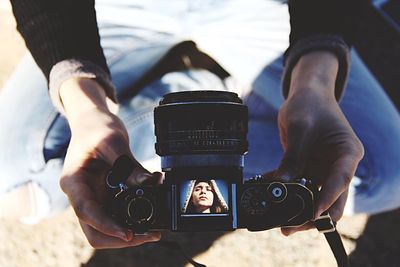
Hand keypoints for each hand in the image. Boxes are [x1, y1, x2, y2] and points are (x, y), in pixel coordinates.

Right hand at [58, 78, 161, 247]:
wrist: (92, 122)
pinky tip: (148, 217)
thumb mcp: (113, 142)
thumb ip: (129, 165)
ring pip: (105, 228)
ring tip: (152, 230)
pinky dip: (131, 219)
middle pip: (94, 230)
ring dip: (127, 232)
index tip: (128, 233)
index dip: (107, 226)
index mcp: (73, 181)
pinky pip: (116, 215)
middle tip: (148, 234)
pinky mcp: (104, 196)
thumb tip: (151, 183)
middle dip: (119, 238)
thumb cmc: (96, 128)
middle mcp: (80, 194)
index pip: (86, 212)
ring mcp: (92, 197)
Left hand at [270, 52, 363, 234]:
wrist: (305, 95)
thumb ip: (293, 157)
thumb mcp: (301, 128)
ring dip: (295, 207)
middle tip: (290, 226)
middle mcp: (337, 166)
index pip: (340, 182)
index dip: (327, 200)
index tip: (312, 214)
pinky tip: (266, 192)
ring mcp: (322, 169)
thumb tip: (282, 185)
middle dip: (311, 215)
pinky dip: (283, 190)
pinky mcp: (307, 168)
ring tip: (276, 219)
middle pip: (328, 198)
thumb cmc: (310, 105)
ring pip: (311, 197)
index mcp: (347, 154)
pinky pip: (295, 185)